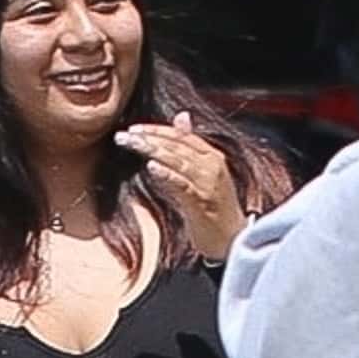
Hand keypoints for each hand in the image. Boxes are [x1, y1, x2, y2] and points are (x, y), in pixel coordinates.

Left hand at [116, 112, 247, 257]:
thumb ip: (191, 147)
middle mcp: (213, 166)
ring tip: (132, 144)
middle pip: (177, 145)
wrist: (233, 240)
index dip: (157, 130)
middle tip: (124, 135)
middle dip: (149, 138)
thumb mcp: (205, 173)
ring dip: (152, 150)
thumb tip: (182, 117)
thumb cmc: (217, 209)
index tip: (134, 128)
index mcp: (213, 157)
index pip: (182, 136)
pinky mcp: (203, 202)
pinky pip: (182, 184)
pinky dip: (167, 174)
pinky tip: (151, 167)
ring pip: (177, 160)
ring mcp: (208, 184)